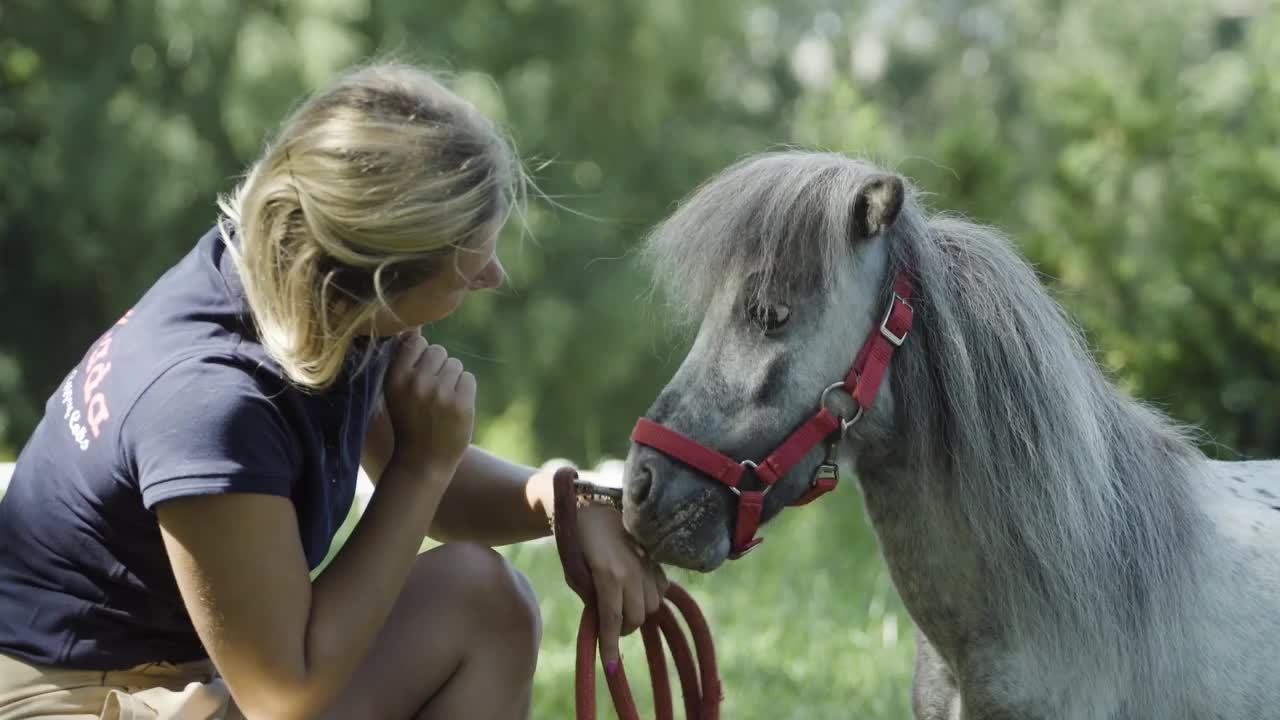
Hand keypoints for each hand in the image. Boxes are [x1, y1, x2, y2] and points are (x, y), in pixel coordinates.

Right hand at [382, 330, 474, 471]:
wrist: (423, 461)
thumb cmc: (409, 420)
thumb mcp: (396, 391)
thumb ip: (404, 359)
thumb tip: (414, 325)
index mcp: (395, 377)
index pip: (416, 342)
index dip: (421, 357)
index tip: (419, 376)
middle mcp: (416, 382)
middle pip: (439, 351)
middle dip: (439, 368)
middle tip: (431, 393)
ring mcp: (439, 393)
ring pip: (455, 364)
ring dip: (452, 380)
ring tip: (441, 402)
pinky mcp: (461, 403)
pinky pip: (468, 378)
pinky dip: (465, 391)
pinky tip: (453, 408)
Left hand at [577, 503, 667, 670]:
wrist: (591, 507)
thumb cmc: (576, 542)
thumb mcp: (575, 573)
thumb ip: (591, 599)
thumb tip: (603, 625)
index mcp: (607, 574)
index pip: (613, 620)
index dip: (610, 646)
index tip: (610, 667)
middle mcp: (631, 571)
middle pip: (636, 618)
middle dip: (623, 628)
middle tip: (611, 626)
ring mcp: (646, 563)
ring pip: (652, 606)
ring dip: (638, 613)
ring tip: (624, 606)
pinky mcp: (654, 558)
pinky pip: (661, 589)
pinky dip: (651, 597)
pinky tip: (638, 592)